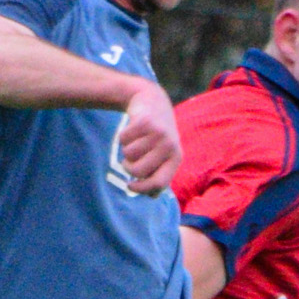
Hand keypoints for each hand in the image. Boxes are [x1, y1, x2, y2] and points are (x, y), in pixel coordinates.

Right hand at [116, 81, 181, 195]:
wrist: (153, 102)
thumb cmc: (157, 136)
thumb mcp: (163, 155)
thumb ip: (159, 175)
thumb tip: (152, 196)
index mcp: (176, 158)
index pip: (158, 183)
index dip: (141, 189)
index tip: (129, 186)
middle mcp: (170, 146)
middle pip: (138, 171)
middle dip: (128, 167)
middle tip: (128, 160)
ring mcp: (158, 133)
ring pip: (128, 154)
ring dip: (125, 150)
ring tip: (134, 142)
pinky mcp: (145, 121)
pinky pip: (123, 139)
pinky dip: (122, 137)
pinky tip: (132, 130)